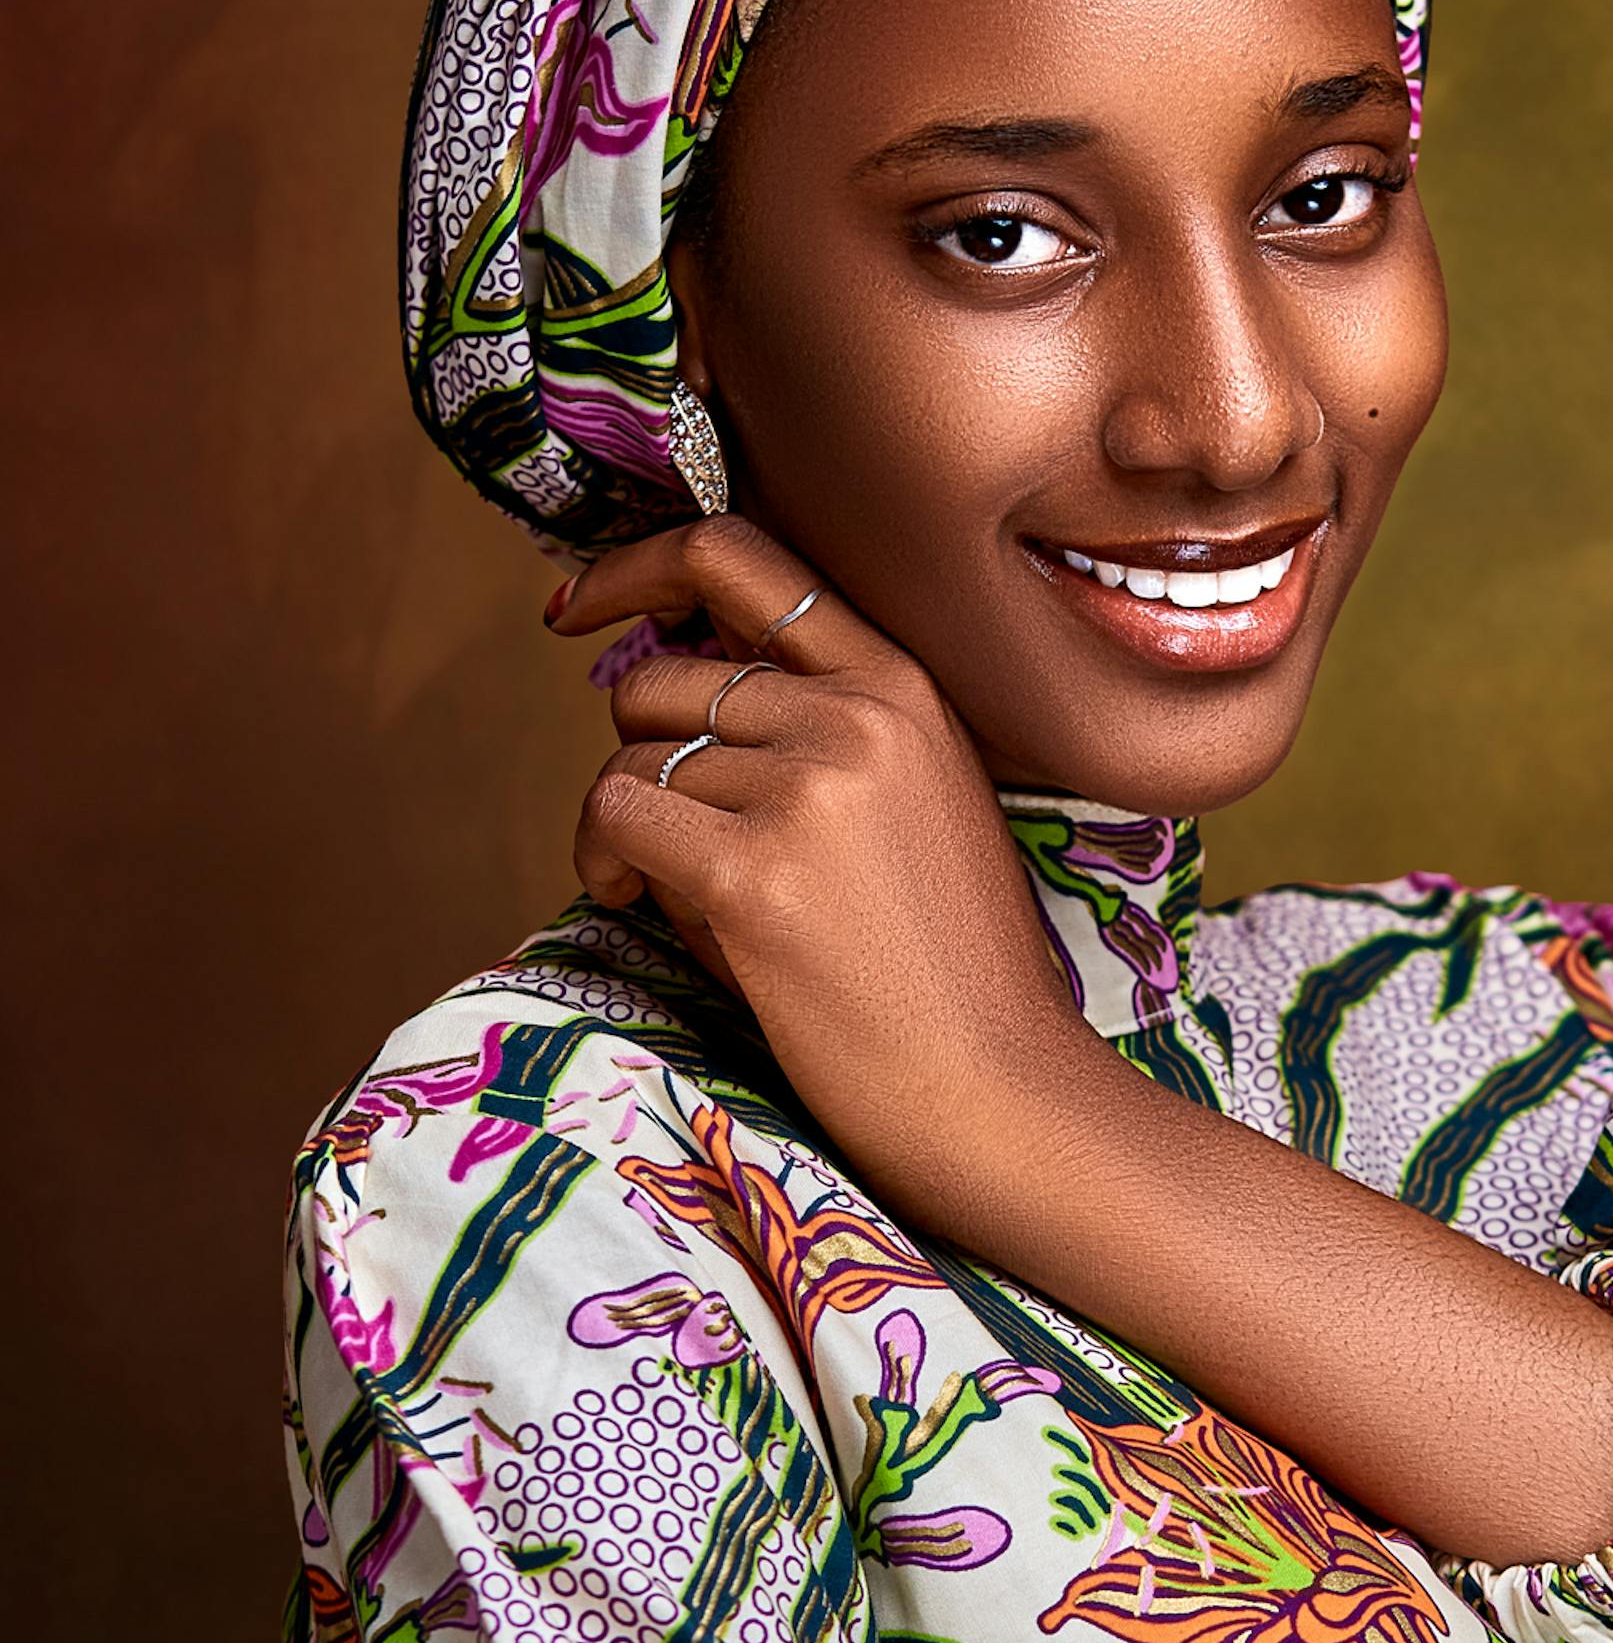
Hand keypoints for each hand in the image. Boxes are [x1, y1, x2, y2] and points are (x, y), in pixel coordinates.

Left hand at [550, 518, 1612, 1565]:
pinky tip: (643, 903)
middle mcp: (859, 716)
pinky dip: (604, 860)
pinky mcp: (754, 873)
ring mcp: (809, 789)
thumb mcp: (916, 804)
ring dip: (626, 824)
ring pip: (631, 755)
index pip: (743, 555)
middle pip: (664, 678)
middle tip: (667, 837)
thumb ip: (813, 734)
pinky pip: (614, 818)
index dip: (639, 565)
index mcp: (906, 686)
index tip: (581, 610)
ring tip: (679, 894)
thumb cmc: (951, 968)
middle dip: (639, 752)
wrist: (1001, 1087)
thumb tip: (651, 686)